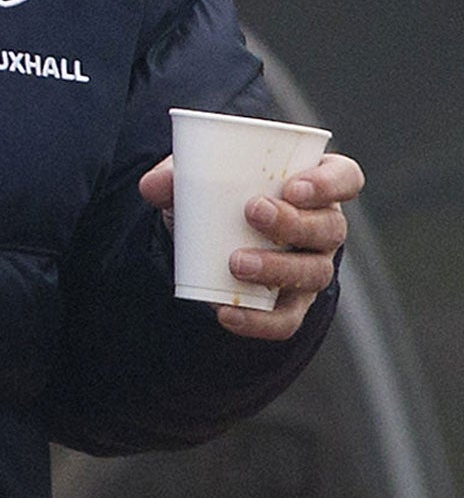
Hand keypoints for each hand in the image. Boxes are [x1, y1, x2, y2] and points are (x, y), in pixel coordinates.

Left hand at [138, 151, 365, 339]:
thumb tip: (153, 187)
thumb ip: (175, 176)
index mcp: (314, 185)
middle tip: (253, 212)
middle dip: (295, 222)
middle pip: (330, 228)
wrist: (208, 234)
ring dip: (279, 268)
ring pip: (314, 273)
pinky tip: (228, 313)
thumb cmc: (217, 194)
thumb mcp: (198, 177)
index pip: (345, 178)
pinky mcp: (292, 303)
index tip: (294, 186)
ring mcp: (312, 267)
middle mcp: (323, 227)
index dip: (330, 183)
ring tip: (236, 263)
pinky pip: (287, 318)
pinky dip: (260, 321)